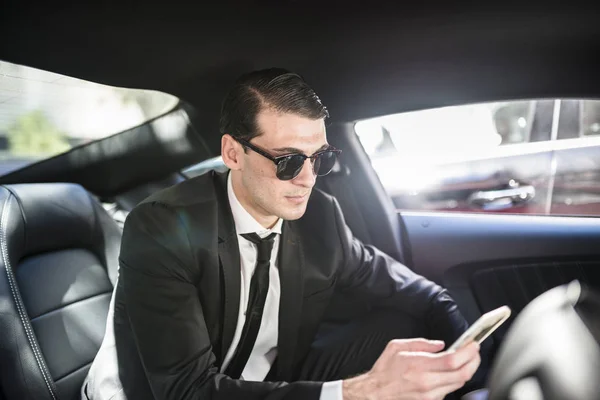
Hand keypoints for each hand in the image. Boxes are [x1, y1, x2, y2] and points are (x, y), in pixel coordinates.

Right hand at [342, 338, 480, 399]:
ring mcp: (431, 394)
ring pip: (459, 383)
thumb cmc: (385, 370)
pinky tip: (451, 372)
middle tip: (475, 352)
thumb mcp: (397, 347)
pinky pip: (449, 390)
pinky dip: (454, 380)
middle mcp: (427, 382)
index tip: (473, 345)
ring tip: (466, 360)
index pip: (452, 360)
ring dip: (466, 370)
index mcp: (419, 365)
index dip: (468, 352)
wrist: (376, 392)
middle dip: (474, 362)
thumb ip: (420, 343)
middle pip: (462, 374)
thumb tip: (440, 345)